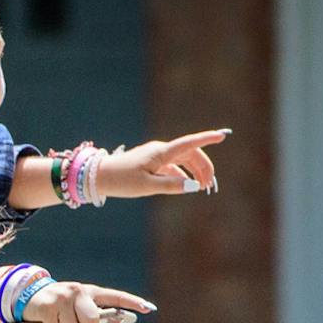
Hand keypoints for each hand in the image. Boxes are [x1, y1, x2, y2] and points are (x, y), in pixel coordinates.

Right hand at [21, 280, 155, 322]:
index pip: (115, 297)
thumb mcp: (82, 312)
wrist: (31, 295)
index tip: (149, 309)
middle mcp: (79, 291)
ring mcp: (63, 297)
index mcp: (91, 292)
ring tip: (59, 322)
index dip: (132, 303)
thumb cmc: (63, 307)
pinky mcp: (48, 304)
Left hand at [99, 130, 226, 197]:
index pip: (189, 144)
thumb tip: (193, 186)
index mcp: (161, 153)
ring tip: (203, 187)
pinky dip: (184, 174)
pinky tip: (187, 185)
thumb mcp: (147, 187)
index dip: (206, 139)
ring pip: (183, 159)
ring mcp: (156, 155)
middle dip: (204, 167)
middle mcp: (160, 150)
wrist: (99, 176)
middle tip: (211, 185)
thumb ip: (171, 186)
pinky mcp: (152, 162)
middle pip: (190, 153)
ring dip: (195, 171)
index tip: (222, 135)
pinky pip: (174, 165)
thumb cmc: (122, 181)